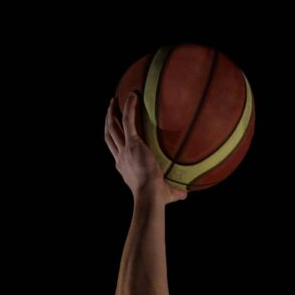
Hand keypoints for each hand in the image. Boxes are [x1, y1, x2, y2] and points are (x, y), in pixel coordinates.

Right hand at [104, 89, 187, 204]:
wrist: (150, 196)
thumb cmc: (158, 199)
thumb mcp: (166, 195)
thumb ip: (174, 192)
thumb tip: (186, 194)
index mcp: (124, 168)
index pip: (116, 151)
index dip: (114, 139)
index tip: (116, 131)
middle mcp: (121, 158)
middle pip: (110, 135)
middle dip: (108, 121)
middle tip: (110, 109)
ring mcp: (125, 150)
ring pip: (113, 127)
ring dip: (112, 112)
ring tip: (114, 100)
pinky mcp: (132, 144)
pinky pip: (128, 120)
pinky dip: (129, 107)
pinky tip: (133, 95)